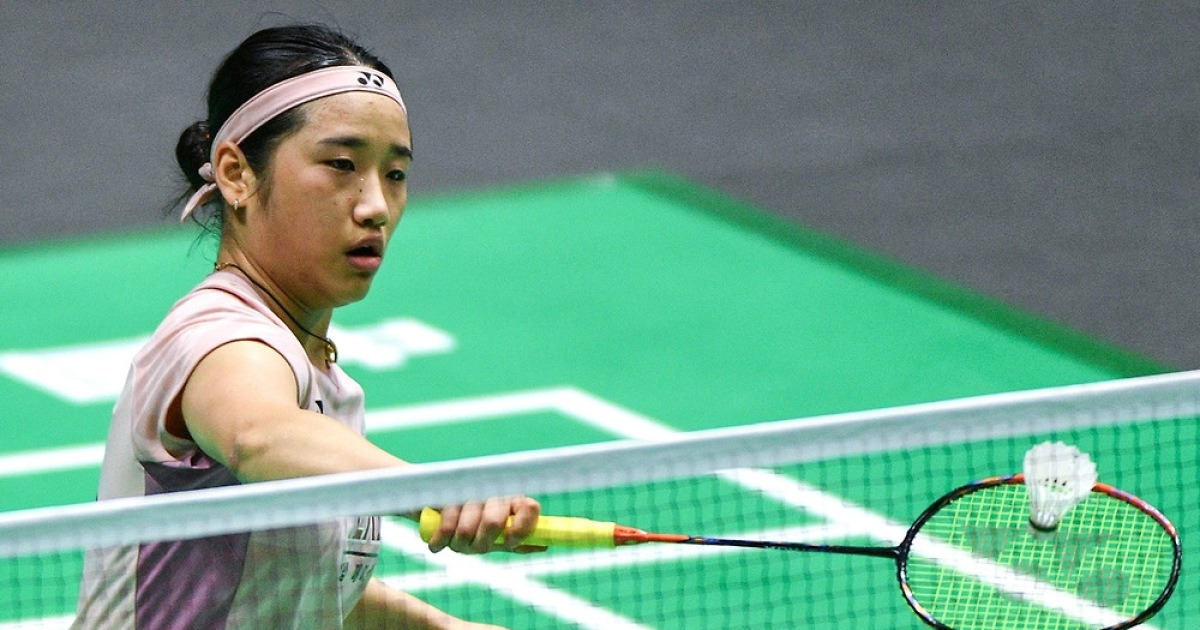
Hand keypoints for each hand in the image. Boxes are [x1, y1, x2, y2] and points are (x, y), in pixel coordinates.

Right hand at [425, 496, 542, 553]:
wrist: (434, 504)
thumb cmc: (475, 524)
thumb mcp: (498, 534)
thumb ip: (520, 541)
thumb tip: (544, 546)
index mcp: (512, 500)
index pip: (529, 508)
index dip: (520, 530)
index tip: (507, 543)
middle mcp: (494, 491)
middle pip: (493, 522)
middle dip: (481, 543)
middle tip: (474, 546)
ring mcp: (469, 490)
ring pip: (467, 529)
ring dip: (459, 543)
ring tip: (456, 542)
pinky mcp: (445, 495)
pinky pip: (445, 526)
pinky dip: (440, 541)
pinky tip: (437, 544)